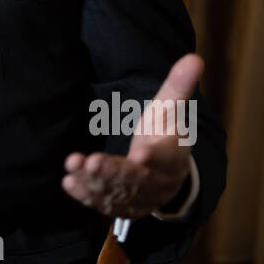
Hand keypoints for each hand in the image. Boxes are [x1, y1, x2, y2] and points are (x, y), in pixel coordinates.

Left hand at [61, 53, 201, 218]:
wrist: (165, 172)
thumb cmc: (164, 133)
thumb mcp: (171, 109)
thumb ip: (178, 85)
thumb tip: (194, 57)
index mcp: (173, 157)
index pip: (165, 158)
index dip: (153, 157)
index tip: (140, 153)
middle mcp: (157, 182)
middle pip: (136, 180)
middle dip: (114, 172)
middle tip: (93, 161)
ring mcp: (139, 198)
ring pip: (117, 193)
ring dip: (94, 182)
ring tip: (74, 165)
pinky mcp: (121, 206)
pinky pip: (103, 203)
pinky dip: (86, 195)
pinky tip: (68, 182)